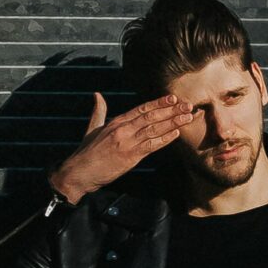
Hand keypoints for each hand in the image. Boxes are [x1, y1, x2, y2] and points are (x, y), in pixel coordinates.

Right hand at [48, 90, 194, 201]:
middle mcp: (123, 129)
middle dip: (171, 110)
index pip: (141, 108)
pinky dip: (165, 139)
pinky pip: (151, 145)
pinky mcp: (130, 156)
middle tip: (188, 105)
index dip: (158, 103)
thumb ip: (99, 111)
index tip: (173, 98)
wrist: (79, 172)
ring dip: (173, 122)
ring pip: (154, 129)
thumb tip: (97, 95)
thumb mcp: (93, 128)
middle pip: (151, 116)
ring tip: (187, 116)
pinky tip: (176, 133)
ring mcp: (127, 142)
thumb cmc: (86, 152)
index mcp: (116, 121)